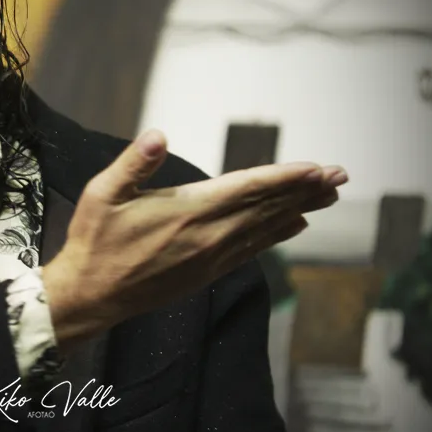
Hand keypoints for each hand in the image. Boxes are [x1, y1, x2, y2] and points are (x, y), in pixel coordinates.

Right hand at [42, 129, 345, 351]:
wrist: (91, 295)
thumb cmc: (94, 240)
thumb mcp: (102, 194)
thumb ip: (133, 164)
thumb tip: (158, 135)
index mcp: (188, 211)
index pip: (249, 189)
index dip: (286, 177)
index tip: (317, 168)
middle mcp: (209, 235)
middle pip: (267, 208)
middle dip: (306, 190)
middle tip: (340, 175)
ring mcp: (211, 257)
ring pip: (265, 229)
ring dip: (299, 209)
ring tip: (328, 196)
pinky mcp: (207, 272)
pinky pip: (252, 249)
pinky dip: (276, 235)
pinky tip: (294, 226)